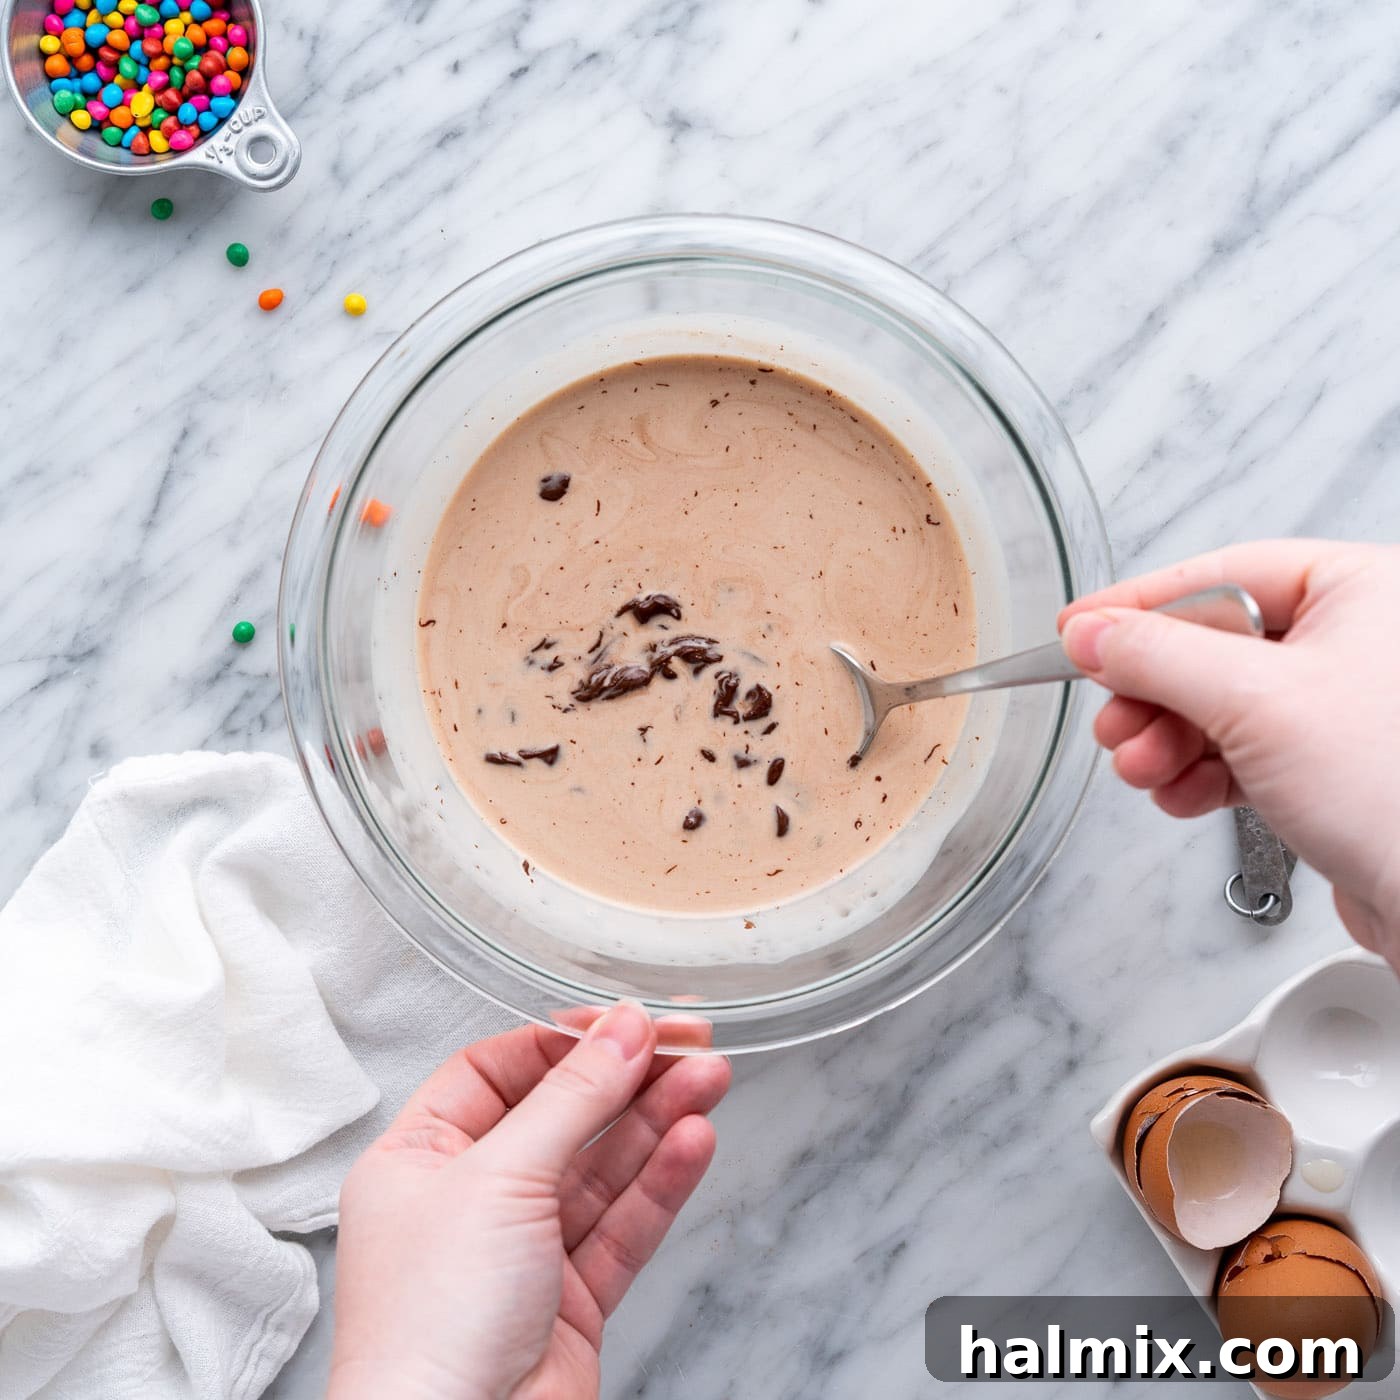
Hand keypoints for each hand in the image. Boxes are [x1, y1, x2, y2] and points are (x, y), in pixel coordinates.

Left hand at [327, 1003, 730, 1399]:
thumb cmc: (429, 1327)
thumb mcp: (499, 1179)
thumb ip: (571, 1099)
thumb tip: (620, 1030)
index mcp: (418, 1161)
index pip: (496, 1072)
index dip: (562, 1043)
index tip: (622, 1022)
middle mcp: (468, 1203)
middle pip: (560, 1117)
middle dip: (626, 1079)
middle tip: (688, 1043)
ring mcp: (522, 1254)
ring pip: (601, 1170)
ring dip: (656, 1123)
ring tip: (710, 1080)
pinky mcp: (570, 1302)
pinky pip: (622, 1226)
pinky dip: (661, 1183)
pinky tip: (693, 1143)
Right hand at [1059, 540, 1399, 961]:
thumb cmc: (1396, 794)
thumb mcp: (1252, 701)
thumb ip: (1156, 656)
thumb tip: (1092, 634)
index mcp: (1362, 592)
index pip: (1222, 575)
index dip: (1140, 604)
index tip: (1081, 628)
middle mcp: (1358, 643)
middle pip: (1212, 647)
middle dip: (1152, 695)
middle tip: (1115, 721)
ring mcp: (1344, 710)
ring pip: (1219, 707)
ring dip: (1167, 742)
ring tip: (1144, 768)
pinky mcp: (1332, 770)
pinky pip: (1242, 754)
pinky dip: (1199, 775)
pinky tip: (1181, 794)